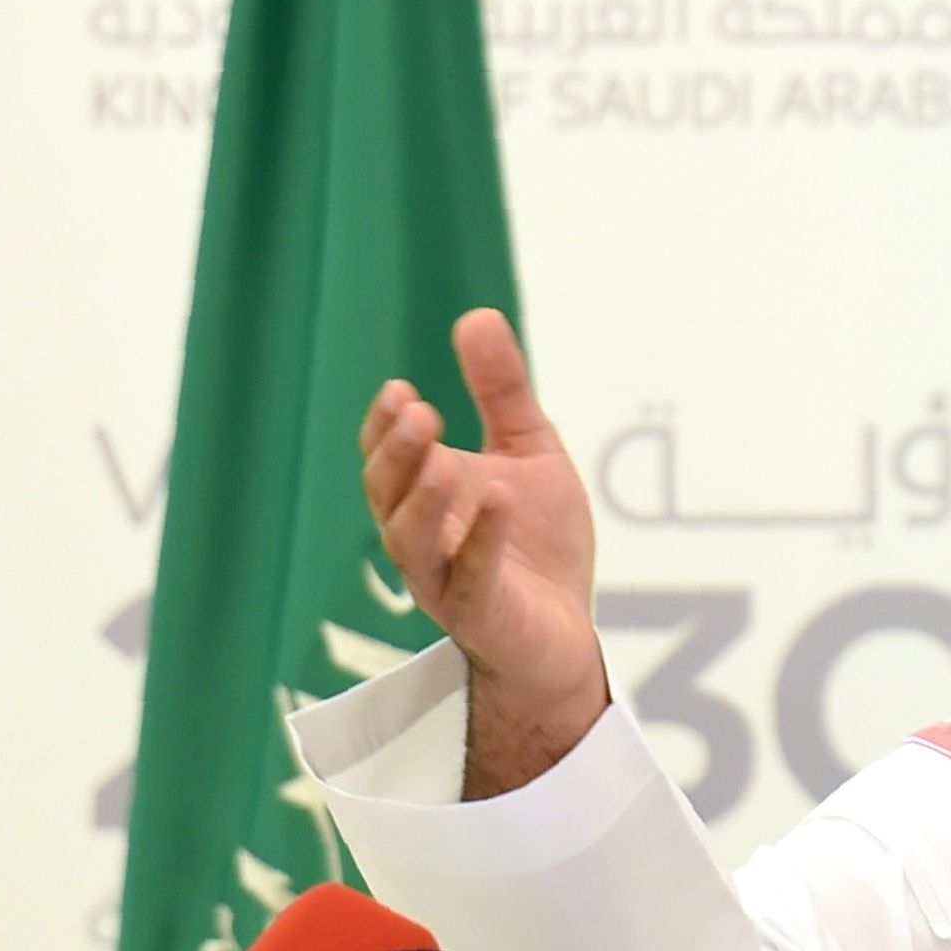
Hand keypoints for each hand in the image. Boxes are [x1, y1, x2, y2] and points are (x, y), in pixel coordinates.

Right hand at [359, 308, 608, 795]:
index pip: (387, 459)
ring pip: (411, 543)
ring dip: (422, 499)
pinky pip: (472, 581)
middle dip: (398, 454)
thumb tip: (477, 315)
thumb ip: (503, 393)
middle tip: (418, 411)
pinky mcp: (482, 616)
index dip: (386, 428)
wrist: (564, 634)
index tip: (401, 390)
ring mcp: (447, 581)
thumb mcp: (529, 453)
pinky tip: (499, 501)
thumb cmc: (538, 546)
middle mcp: (422, 540)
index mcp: (425, 499)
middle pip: (388, 496)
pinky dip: (484, 542)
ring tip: (442, 457)